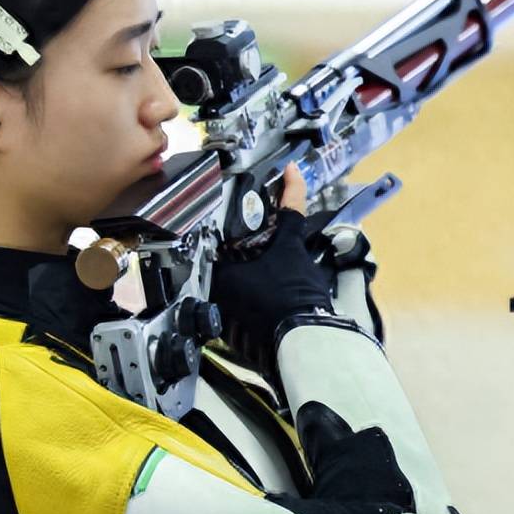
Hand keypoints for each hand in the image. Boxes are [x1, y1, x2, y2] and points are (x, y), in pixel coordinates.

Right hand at [210, 164, 333, 374]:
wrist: (300, 344)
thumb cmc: (271, 304)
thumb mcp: (233, 283)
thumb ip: (219, 270)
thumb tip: (204, 266)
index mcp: (289, 242)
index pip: (292, 204)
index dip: (291, 184)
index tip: (292, 168)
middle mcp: (303, 258)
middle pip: (285, 239)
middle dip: (266, 238)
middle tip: (245, 237)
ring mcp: (309, 282)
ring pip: (283, 267)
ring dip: (265, 270)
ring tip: (240, 280)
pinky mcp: (308, 306)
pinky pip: (283, 292)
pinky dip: (268, 295)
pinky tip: (251, 308)